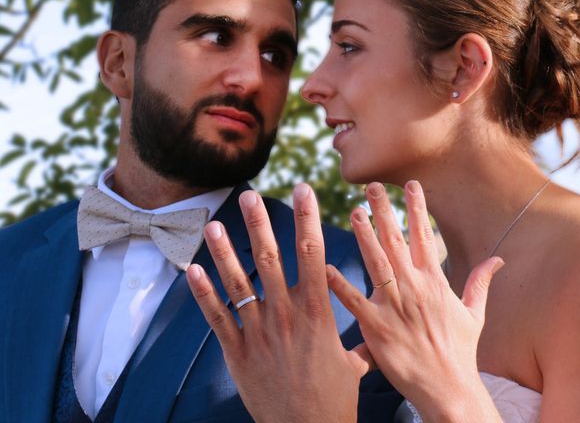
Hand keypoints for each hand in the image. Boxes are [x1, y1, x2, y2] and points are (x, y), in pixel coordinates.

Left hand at [187, 184, 371, 422]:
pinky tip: (193, 269)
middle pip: (272, 259)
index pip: (313, 254)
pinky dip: (203, 292)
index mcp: (317, 313)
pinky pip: (217, 316)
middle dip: (260, 224)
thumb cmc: (333, 400)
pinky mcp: (237, 352)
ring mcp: (258, 332)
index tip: (304, 191)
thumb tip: (376, 331)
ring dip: (225, 251)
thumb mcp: (354, 366)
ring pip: (238, 283)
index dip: (308, 219)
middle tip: (251, 196)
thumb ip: (361, 342)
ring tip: (214, 224)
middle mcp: (286, 315)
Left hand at [326, 181, 503, 420]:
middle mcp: (414, 288)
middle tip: (371, 186)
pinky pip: (354, 301)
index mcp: (435, 282)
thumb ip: (481, 282)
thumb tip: (497, 259)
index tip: (410, 185)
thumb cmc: (460, 352)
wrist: (448, 388)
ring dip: (363, 235)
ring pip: (375, 262)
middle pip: (396, 241)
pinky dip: (339, 284)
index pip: (424, 236)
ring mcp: (394, 306)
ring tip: (353, 211)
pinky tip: (324, 267)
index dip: (416, 208)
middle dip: (384, 211)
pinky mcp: (376, 327)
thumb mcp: (474, 313)